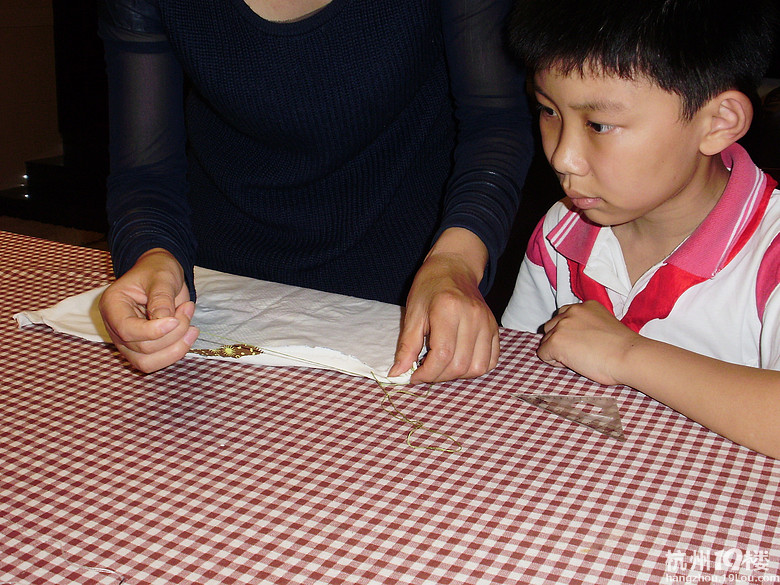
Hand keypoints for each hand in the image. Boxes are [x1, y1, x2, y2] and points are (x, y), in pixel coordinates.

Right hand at [98, 248, 198, 371]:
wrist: (160, 274)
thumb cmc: (157, 271)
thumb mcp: (162, 276)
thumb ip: (161, 298)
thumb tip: (165, 321)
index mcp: (113, 305)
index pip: (127, 329)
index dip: (153, 331)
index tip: (176, 319)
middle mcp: (115, 328)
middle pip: (142, 348)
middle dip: (173, 333)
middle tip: (188, 308)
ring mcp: (126, 342)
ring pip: (148, 363)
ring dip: (176, 348)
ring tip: (191, 325)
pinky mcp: (141, 350)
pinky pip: (157, 362)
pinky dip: (176, 352)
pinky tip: (188, 334)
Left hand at [389, 228, 498, 383]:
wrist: (454, 267)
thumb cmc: (429, 287)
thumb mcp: (413, 313)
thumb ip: (407, 346)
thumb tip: (397, 373)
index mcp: (448, 310)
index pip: (442, 355)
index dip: (427, 373)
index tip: (414, 376)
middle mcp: (472, 317)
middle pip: (460, 365)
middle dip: (439, 376)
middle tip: (426, 371)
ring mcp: (487, 323)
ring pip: (477, 368)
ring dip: (457, 376)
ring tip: (442, 366)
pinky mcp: (494, 328)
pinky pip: (490, 361)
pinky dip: (474, 369)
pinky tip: (459, 362)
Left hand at [537, 300, 639, 385]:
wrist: (628, 356)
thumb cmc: (623, 349)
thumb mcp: (605, 325)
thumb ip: (588, 325)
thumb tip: (576, 338)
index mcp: (586, 306)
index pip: (565, 315)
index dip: (569, 331)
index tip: (581, 342)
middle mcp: (572, 311)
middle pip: (552, 325)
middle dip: (560, 339)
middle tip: (578, 352)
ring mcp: (562, 325)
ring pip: (546, 339)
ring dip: (556, 350)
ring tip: (577, 358)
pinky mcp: (555, 341)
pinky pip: (543, 353)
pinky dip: (553, 361)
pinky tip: (572, 363)